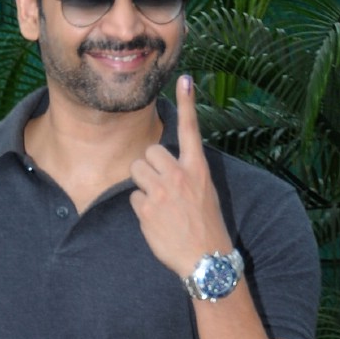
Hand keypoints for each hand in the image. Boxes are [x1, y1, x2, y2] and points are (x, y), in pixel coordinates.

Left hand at [129, 74, 232, 276]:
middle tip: (161, 187)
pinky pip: (133, 197)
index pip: (190, 130)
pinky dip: (140, 208)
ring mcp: (162, 191)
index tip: (184, 79)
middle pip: (149, 152)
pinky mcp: (147, 209)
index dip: (188, 103)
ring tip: (158, 203)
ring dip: (142, 184)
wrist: (205, 259)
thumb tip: (164, 164)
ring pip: (137, 170)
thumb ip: (187, 174)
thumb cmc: (206, 226)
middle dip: (149, 167)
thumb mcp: (205, 192)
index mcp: (198, 169)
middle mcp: (180, 175)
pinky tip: (156, 220)